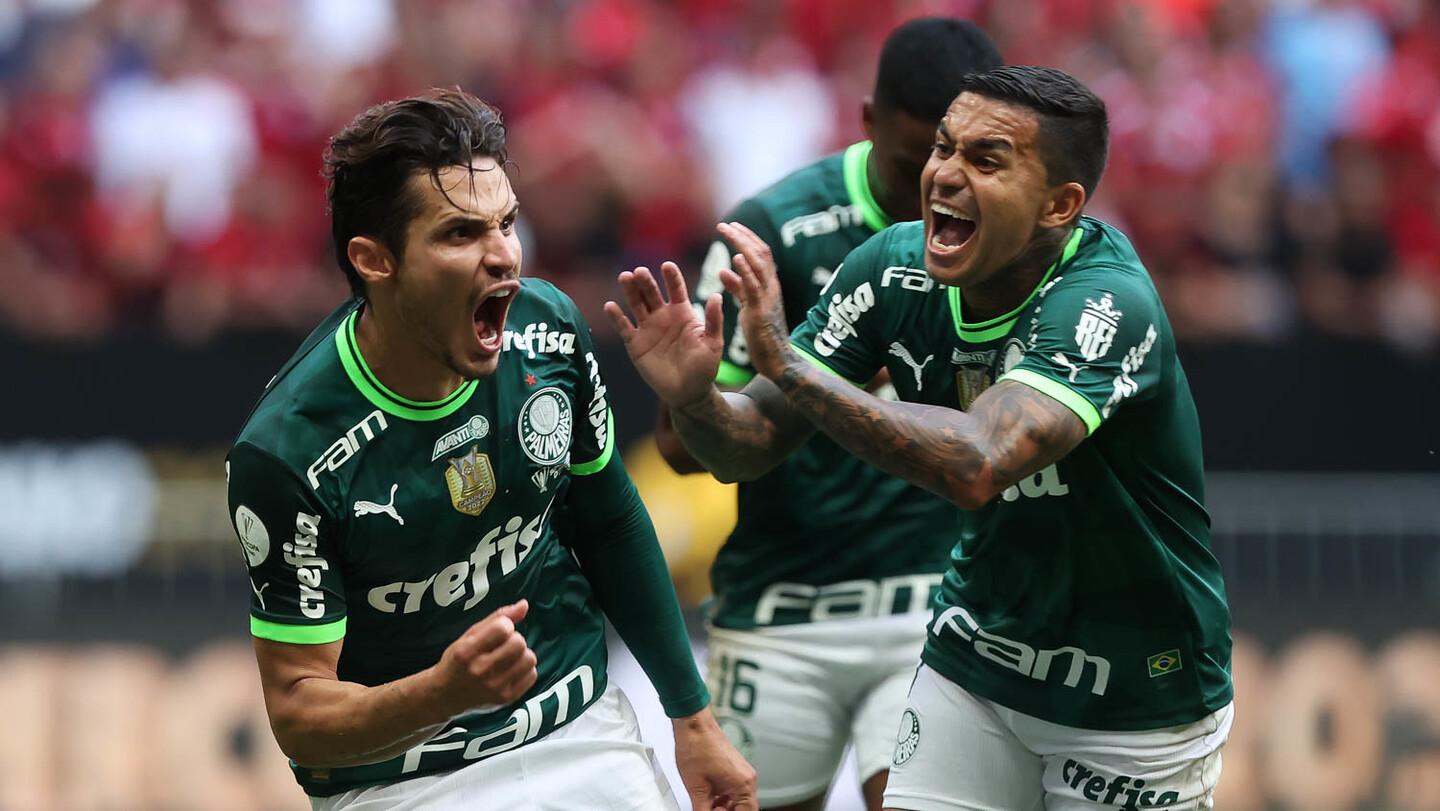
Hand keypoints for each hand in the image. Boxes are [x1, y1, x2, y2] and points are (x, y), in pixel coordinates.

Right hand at [431, 601, 537, 714]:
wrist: (445, 696)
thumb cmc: (457, 662)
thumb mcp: (469, 635)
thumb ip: (497, 618)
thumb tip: (524, 605)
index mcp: (467, 652)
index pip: (503, 628)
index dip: (505, 625)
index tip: (498, 631)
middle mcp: (481, 670)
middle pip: (519, 643)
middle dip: (514, 639)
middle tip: (503, 646)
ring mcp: (495, 687)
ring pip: (529, 658)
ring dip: (521, 655)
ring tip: (508, 658)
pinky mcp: (507, 698)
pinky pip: (532, 675)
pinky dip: (525, 670)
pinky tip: (511, 670)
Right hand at [605, 263, 723, 408]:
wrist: (688, 393)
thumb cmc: (704, 368)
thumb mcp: (713, 344)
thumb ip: (714, 321)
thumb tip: (717, 296)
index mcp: (683, 312)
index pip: (676, 289)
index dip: (671, 277)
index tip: (667, 266)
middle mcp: (663, 316)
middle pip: (652, 293)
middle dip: (646, 281)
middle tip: (640, 271)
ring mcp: (647, 328)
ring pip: (636, 304)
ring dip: (630, 291)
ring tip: (625, 278)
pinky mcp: (635, 343)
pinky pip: (623, 327)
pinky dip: (616, 317)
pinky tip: (610, 306)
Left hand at [672, 707, 757, 809]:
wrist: (693, 724)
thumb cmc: (696, 747)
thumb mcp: (697, 789)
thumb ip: (703, 810)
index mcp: (744, 784)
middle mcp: (747, 777)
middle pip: (743, 808)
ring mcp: (741, 771)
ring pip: (737, 800)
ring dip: (724, 808)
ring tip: (707, 807)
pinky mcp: (733, 767)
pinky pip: (733, 790)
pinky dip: (722, 798)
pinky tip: (708, 800)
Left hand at [716, 222, 792, 380]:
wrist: (777, 360)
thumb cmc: (762, 335)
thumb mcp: (748, 306)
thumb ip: (738, 288)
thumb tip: (724, 271)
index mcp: (769, 285)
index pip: (761, 254)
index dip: (747, 238)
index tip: (732, 226)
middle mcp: (771, 287)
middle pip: (761, 253)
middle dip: (742, 236)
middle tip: (724, 225)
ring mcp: (768, 298)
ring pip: (758, 264)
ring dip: (742, 246)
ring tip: (727, 232)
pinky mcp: (761, 311)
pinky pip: (754, 287)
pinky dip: (746, 271)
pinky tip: (735, 258)